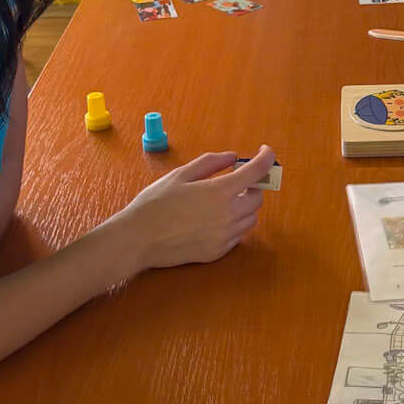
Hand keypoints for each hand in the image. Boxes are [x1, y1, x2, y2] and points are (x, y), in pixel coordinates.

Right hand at [115, 147, 274, 269]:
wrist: (137, 240)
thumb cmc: (155, 203)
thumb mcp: (180, 175)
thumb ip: (210, 163)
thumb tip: (233, 157)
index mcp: (220, 192)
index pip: (257, 171)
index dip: (266, 158)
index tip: (265, 151)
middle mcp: (228, 215)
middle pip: (258, 198)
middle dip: (253, 186)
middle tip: (236, 180)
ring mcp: (225, 236)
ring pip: (250, 218)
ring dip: (244, 206)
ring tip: (221, 201)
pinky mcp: (218, 252)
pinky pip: (237, 235)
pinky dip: (233, 224)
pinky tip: (212, 220)